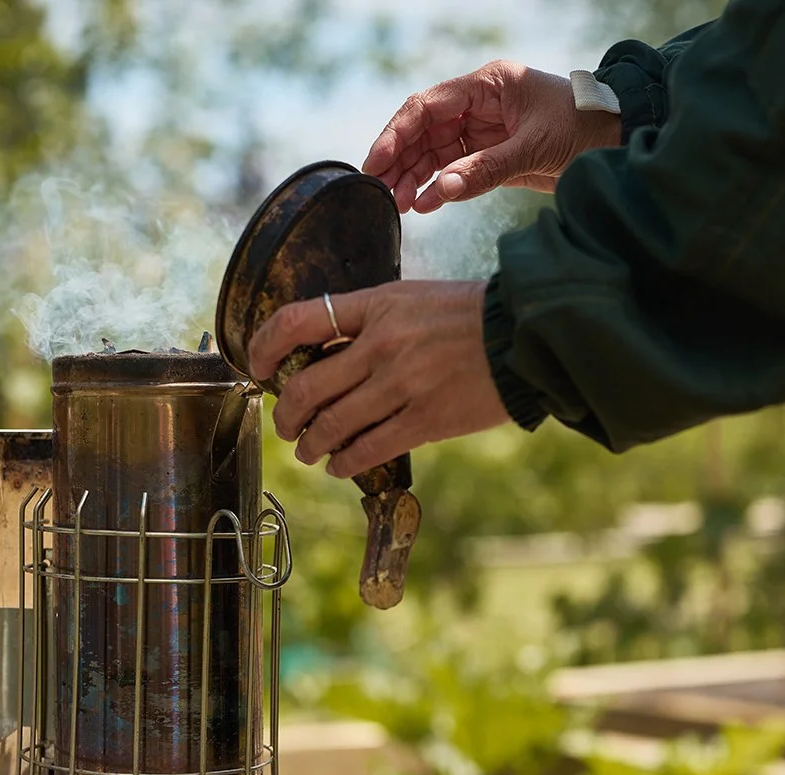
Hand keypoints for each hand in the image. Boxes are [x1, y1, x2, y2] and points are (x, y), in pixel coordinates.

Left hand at [248, 281, 511, 478]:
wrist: (526, 335)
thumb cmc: (472, 316)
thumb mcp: (414, 298)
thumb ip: (371, 321)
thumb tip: (327, 352)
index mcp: (376, 306)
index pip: (297, 321)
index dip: (263, 347)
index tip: (257, 366)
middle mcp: (381, 345)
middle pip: (304, 387)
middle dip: (286, 415)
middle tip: (287, 425)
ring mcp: (402, 385)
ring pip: (330, 426)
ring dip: (310, 446)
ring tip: (310, 452)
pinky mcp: (426, 420)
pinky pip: (367, 449)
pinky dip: (344, 463)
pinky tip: (340, 466)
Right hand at [362, 60, 620, 214]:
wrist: (619, 142)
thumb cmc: (584, 128)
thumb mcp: (535, 147)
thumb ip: (486, 169)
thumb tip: (439, 189)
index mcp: (487, 86)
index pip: (426, 106)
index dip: (396, 134)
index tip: (377, 162)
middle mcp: (480, 106)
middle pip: (425, 132)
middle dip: (401, 161)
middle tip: (380, 191)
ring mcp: (485, 132)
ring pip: (437, 154)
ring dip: (415, 178)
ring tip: (398, 204)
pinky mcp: (495, 158)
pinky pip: (457, 172)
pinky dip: (440, 188)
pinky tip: (424, 205)